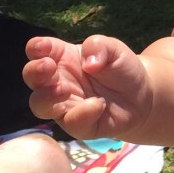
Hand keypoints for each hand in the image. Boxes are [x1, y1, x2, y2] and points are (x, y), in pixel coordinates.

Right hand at [24, 34, 152, 138]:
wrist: (142, 97)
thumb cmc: (121, 69)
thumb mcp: (114, 49)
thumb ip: (99, 46)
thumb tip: (88, 62)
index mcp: (61, 57)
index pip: (38, 50)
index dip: (36, 48)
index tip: (43, 47)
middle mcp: (56, 81)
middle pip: (32, 77)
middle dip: (34, 71)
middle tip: (48, 67)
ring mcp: (64, 105)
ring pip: (40, 105)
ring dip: (47, 97)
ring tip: (63, 90)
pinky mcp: (78, 125)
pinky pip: (71, 122)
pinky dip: (82, 114)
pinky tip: (98, 105)